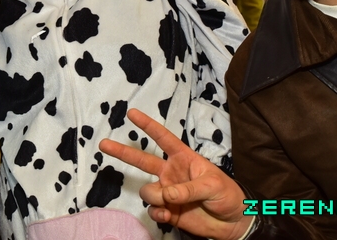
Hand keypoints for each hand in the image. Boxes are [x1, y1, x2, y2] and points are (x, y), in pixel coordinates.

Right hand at [99, 109, 251, 239]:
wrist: (234, 223)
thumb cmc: (227, 195)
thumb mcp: (213, 186)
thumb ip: (189, 189)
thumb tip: (166, 194)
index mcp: (183, 158)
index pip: (163, 139)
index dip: (148, 126)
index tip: (132, 113)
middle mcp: (171, 173)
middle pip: (142, 160)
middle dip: (122, 152)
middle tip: (103, 144)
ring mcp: (167, 192)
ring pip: (147, 191)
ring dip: (155, 197)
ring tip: (169, 203)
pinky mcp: (167, 211)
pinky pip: (153, 210)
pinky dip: (157, 213)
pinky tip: (168, 215)